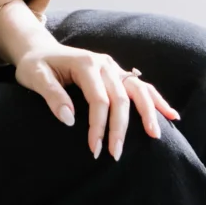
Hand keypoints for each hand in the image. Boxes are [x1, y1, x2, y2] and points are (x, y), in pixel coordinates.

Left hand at [9, 37, 177, 159]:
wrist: (39, 50)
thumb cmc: (35, 66)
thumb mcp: (34, 77)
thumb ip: (52, 95)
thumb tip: (69, 119)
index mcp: (85, 63)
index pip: (99, 99)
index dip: (98, 126)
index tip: (94, 149)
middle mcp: (104, 63)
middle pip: (121, 98)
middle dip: (120, 128)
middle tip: (116, 154)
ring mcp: (113, 67)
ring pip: (138, 90)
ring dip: (148, 113)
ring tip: (155, 135)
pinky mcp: (117, 73)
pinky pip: (141, 87)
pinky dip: (157, 100)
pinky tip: (171, 115)